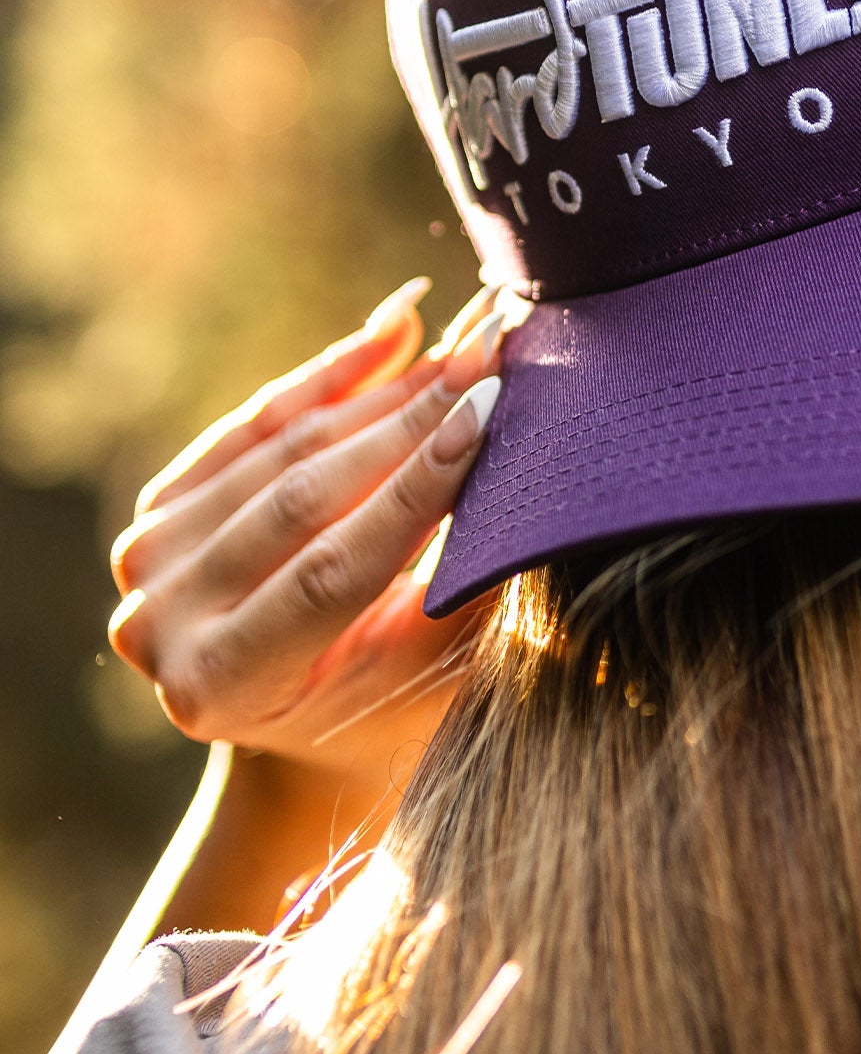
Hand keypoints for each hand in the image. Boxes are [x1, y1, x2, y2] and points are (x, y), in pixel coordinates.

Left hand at [106, 279, 507, 800]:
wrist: (295, 727)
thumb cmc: (387, 710)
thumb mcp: (428, 672)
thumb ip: (459, 587)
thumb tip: (521, 472)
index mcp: (222, 685)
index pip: (330, 569)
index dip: (414, 488)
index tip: (487, 411)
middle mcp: (159, 622)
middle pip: (303, 497)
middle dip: (412, 418)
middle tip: (492, 353)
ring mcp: (146, 558)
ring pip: (285, 447)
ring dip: (387, 387)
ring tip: (467, 340)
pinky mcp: (161, 504)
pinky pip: (259, 420)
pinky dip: (334, 372)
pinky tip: (400, 325)